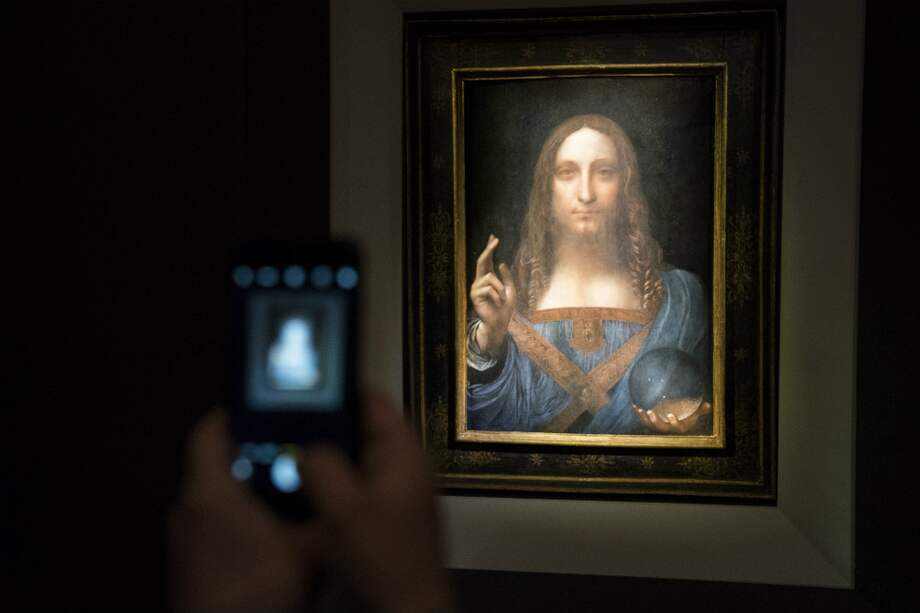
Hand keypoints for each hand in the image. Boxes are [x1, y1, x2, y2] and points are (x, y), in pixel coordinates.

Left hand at [168, 409, 321, 612]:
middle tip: (292, 448)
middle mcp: (188, 508)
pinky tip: (272, 533)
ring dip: (245, 488)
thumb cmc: (257, 588)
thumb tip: (343, 486)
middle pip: (216, 462)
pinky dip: (238, 518)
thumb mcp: (308, 546)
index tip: (266, 404)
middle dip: (252, 452)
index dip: (236, 411)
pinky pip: (213, 524)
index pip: (210, 430)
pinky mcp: (190, 566)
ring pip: (215, 495)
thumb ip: (324, 510)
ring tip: (288, 489)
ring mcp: (185, 539)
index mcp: (209, 491)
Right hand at [298, 391, 452, 612]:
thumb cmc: (381, 554)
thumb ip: (323, 467)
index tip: (303, 388)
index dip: (341, 389)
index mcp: (404, 453)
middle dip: (328, 426)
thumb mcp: (345, 509)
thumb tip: (307, 446)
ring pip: (357, 460)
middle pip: (363, 429)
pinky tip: (306, 492)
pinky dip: (335, 485)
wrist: (408, 607)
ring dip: (328, 459)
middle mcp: (405, 466)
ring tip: (288, 453)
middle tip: (286, 423)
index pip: (375, 401)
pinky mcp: (388, 515)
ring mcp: (399, 492)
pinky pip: (357, 486)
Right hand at [470, 234, 516, 352]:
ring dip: (500, 288)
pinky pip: (488, 289)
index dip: (489, 248)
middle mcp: (480, 281)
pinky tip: (497, 303)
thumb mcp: (510, 290)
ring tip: (502, 299)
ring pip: (490, 278)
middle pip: (482, 261)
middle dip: (489, 249)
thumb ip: (506, 277)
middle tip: (496, 240)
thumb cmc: (505, 308)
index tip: (493, 237)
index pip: (487, 260)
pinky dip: (497, 296)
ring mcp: (476, 288)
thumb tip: (501, 263)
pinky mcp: (474, 296)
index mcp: (488, 278)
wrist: (499, 323)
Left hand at [633, 399, 711, 433]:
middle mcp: (668, 428)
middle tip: (650, 412)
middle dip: (655, 421)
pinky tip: (635, 406)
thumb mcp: (694, 411)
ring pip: (650, 424)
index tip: (670, 414)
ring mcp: (658, 425)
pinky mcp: (651, 421)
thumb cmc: (687, 413)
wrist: (677, 415)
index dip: (673, 422)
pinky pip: (643, 419)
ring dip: (644, 418)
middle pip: (661, 427)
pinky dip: (638, 414)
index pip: (677, 427)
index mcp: (679, 426)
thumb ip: (701, 409)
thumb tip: (708, 405)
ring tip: (641, 410)